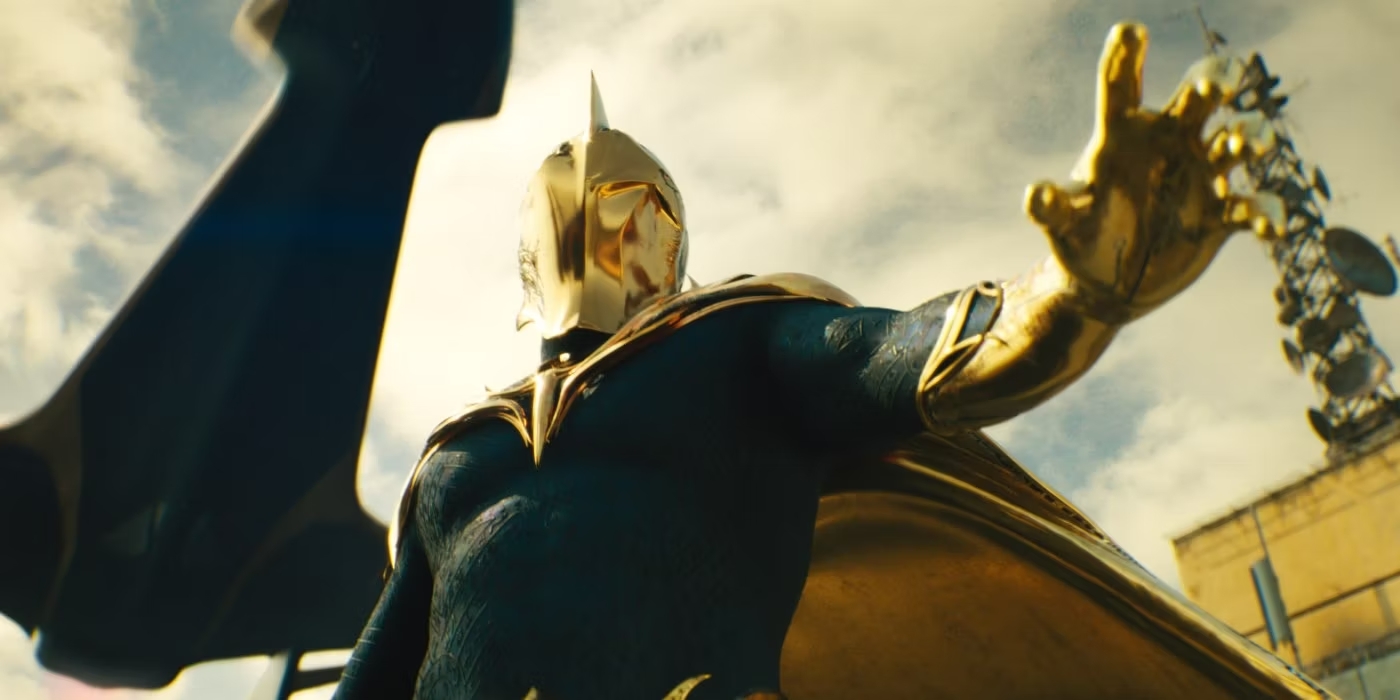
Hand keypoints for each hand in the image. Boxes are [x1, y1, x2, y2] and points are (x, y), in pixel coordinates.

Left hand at [1024, 23, 1283, 322]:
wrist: (1109, 284)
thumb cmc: (1082, 238)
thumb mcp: (1065, 225)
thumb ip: (1053, 208)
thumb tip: (1035, 195)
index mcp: (1123, 135)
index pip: (1122, 87)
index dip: (1126, 57)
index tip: (1128, 30)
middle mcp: (1169, 142)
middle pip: (1197, 96)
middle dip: (1213, 81)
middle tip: (1215, 86)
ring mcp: (1200, 174)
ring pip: (1237, 138)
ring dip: (1249, 136)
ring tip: (1243, 146)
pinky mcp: (1221, 214)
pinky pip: (1253, 205)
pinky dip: (1265, 212)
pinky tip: (1267, 225)